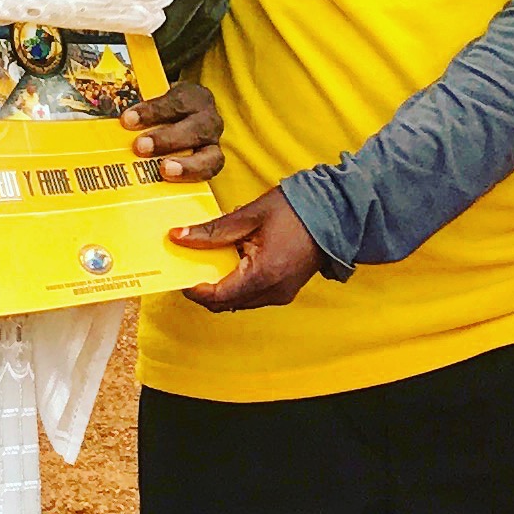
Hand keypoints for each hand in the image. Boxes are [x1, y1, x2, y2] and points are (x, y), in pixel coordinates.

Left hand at [121, 78, 224, 183]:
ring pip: (209, 153)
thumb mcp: (154, 102)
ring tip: (164, 170)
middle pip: (195, 127)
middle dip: (166, 138)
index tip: (128, 119)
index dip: (153, 111)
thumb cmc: (164, 112)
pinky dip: (192, 175)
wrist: (185, 120)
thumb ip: (137, 108)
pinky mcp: (213, 161)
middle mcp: (208, 118)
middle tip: (140, 147)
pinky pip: (210, 170)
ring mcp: (213, 142)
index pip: (177, 100)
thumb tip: (115, 121)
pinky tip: (171, 180)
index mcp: (193, 97)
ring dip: (185, 164)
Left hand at [172, 184, 324, 310]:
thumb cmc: (296, 210)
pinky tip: (238, 259)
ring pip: (238, 301)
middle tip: (192, 264)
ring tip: (217, 257)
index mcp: (263, 275)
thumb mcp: (249, 216)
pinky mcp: (285, 291)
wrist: (335, 212)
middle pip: (225, 303)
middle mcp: (272, 292)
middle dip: (206, 288)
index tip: (180, 273)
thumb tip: (178, 236)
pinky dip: (238, 283)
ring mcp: (280, 294)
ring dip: (222, 285)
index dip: (194, 288)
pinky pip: (252, 295)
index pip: (216, 296)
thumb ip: (212, 231)